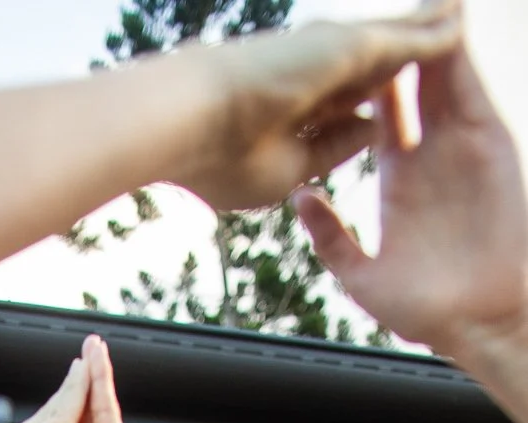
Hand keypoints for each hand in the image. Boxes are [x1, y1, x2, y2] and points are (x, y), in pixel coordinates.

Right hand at [181, 0, 463, 210]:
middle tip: (428, 58)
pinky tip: (458, 26)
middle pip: (366, 75)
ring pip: (390, 45)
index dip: (357, 122)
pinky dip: (432, 33)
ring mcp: (329, 56)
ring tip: (457, 22)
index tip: (376, 126)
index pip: (337, 120)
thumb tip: (373, 128)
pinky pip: (406, 38)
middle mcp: (311, 77)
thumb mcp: (287, 172)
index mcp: (291, 116)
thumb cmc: (222, 161)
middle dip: (395, 67)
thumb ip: (330, 154)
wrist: (192, 123)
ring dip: (423, 34)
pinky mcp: (348, 44)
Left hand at [294, 43, 527, 362]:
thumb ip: (332, 236)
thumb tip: (302, 200)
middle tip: (384, 2)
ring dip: (430, 36)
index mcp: (400, 176)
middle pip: (411, 81)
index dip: (359, 79)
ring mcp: (461, 146)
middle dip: (398, 41)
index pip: (378, 111)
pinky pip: (470, 92)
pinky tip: (447, 27)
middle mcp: (431, 153)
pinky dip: (459, 59)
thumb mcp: (361, 274)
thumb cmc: (426, 309)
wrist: (475, 322)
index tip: (334, 49)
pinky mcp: (488, 145)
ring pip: (441, 76)